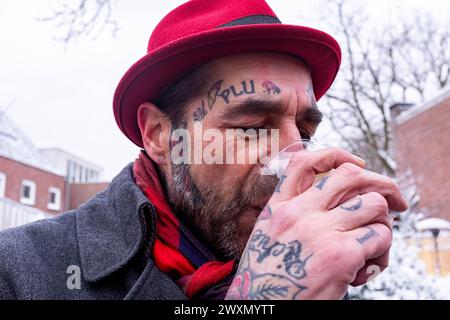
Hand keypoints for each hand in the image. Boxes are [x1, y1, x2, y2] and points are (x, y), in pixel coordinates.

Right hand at [225, 149, 407, 299]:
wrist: (261, 306)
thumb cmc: (269, 279)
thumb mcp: (269, 236)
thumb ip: (292, 214)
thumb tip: (334, 201)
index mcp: (279, 207)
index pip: (305, 162)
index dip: (337, 155)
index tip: (357, 164)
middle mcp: (299, 212)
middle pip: (350, 175)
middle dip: (380, 183)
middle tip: (394, 199)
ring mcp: (320, 230)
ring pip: (373, 204)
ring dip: (382, 224)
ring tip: (372, 245)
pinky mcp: (341, 254)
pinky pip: (380, 237)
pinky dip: (382, 252)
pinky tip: (365, 269)